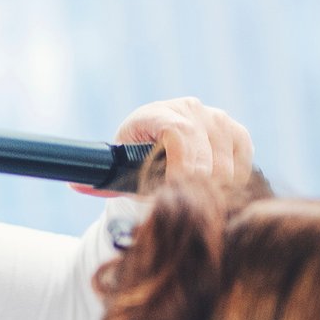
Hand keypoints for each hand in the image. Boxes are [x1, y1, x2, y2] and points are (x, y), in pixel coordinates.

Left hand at [75, 97, 253, 195]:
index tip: (176, 195)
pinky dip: (233, 183)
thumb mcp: (117, 170)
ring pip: (228, 165)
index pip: (180, 136)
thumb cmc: (134, 160)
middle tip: (186, 210)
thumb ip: (101, 183)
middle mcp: (191, 108)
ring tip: (197, 204)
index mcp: (157, 114)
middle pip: (208, 157)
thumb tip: (76, 186)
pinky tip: (215, 193)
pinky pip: (243, 163)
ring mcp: (217, 118)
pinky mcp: (236, 132)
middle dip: (197, 190)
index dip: (183, 168)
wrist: (156, 139)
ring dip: (215, 191)